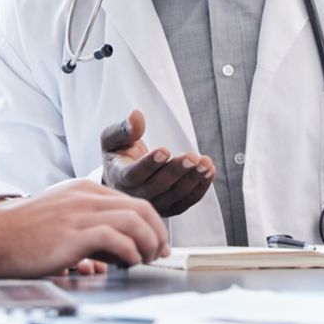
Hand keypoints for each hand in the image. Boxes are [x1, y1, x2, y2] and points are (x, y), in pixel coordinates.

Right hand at [0, 178, 168, 277]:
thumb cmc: (21, 235)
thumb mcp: (61, 221)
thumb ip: (89, 229)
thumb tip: (117, 251)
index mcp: (84, 191)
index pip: (132, 201)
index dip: (151, 223)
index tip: (156, 242)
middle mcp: (86, 197)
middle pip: (140, 207)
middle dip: (157, 232)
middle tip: (159, 253)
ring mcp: (80, 213)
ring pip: (134, 219)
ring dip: (148, 243)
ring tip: (146, 260)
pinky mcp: (74, 233)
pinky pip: (117, 238)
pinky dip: (130, 251)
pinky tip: (129, 263)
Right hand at [100, 109, 215, 217]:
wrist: (124, 176)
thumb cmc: (119, 154)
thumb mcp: (113, 139)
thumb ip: (123, 129)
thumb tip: (136, 116)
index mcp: (119, 178)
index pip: (134, 174)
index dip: (149, 164)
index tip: (164, 150)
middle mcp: (136, 196)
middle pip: (158, 187)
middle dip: (176, 171)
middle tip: (191, 157)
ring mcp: (154, 204)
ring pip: (175, 196)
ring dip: (193, 180)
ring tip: (205, 163)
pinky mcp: (170, 208)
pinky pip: (187, 201)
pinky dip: (201, 188)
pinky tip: (209, 171)